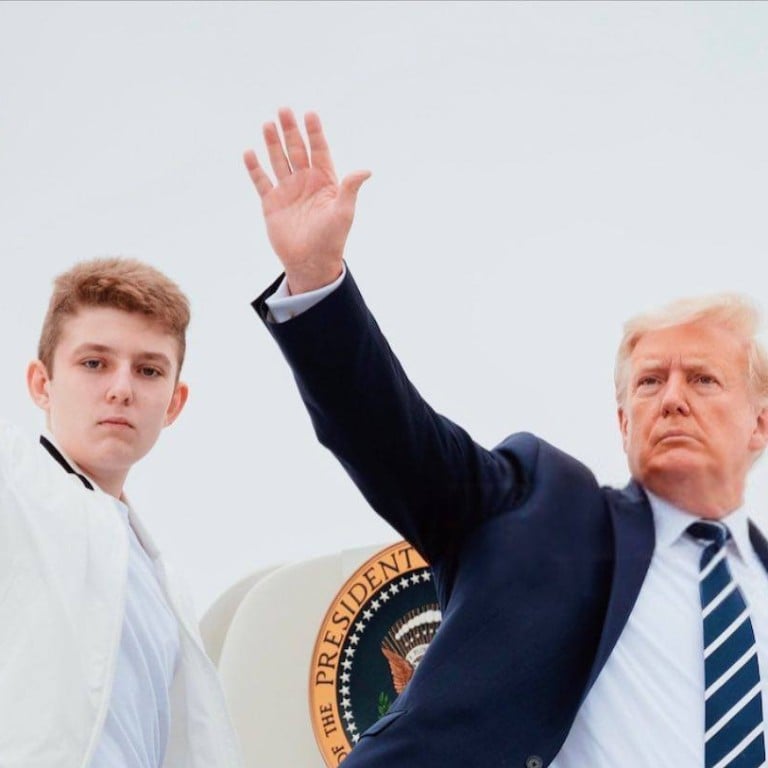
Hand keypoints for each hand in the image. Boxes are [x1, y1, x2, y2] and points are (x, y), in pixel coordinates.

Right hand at [243, 108, 370, 293]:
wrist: (311, 262)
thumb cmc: (332, 238)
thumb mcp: (344, 212)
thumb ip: (350, 188)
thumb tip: (366, 170)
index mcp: (325, 181)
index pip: (319, 150)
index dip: (314, 133)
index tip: (310, 114)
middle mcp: (305, 182)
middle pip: (297, 150)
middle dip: (290, 130)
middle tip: (283, 110)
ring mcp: (288, 191)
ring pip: (279, 161)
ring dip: (273, 143)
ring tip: (268, 124)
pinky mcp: (272, 203)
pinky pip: (261, 181)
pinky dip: (255, 168)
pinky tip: (250, 153)